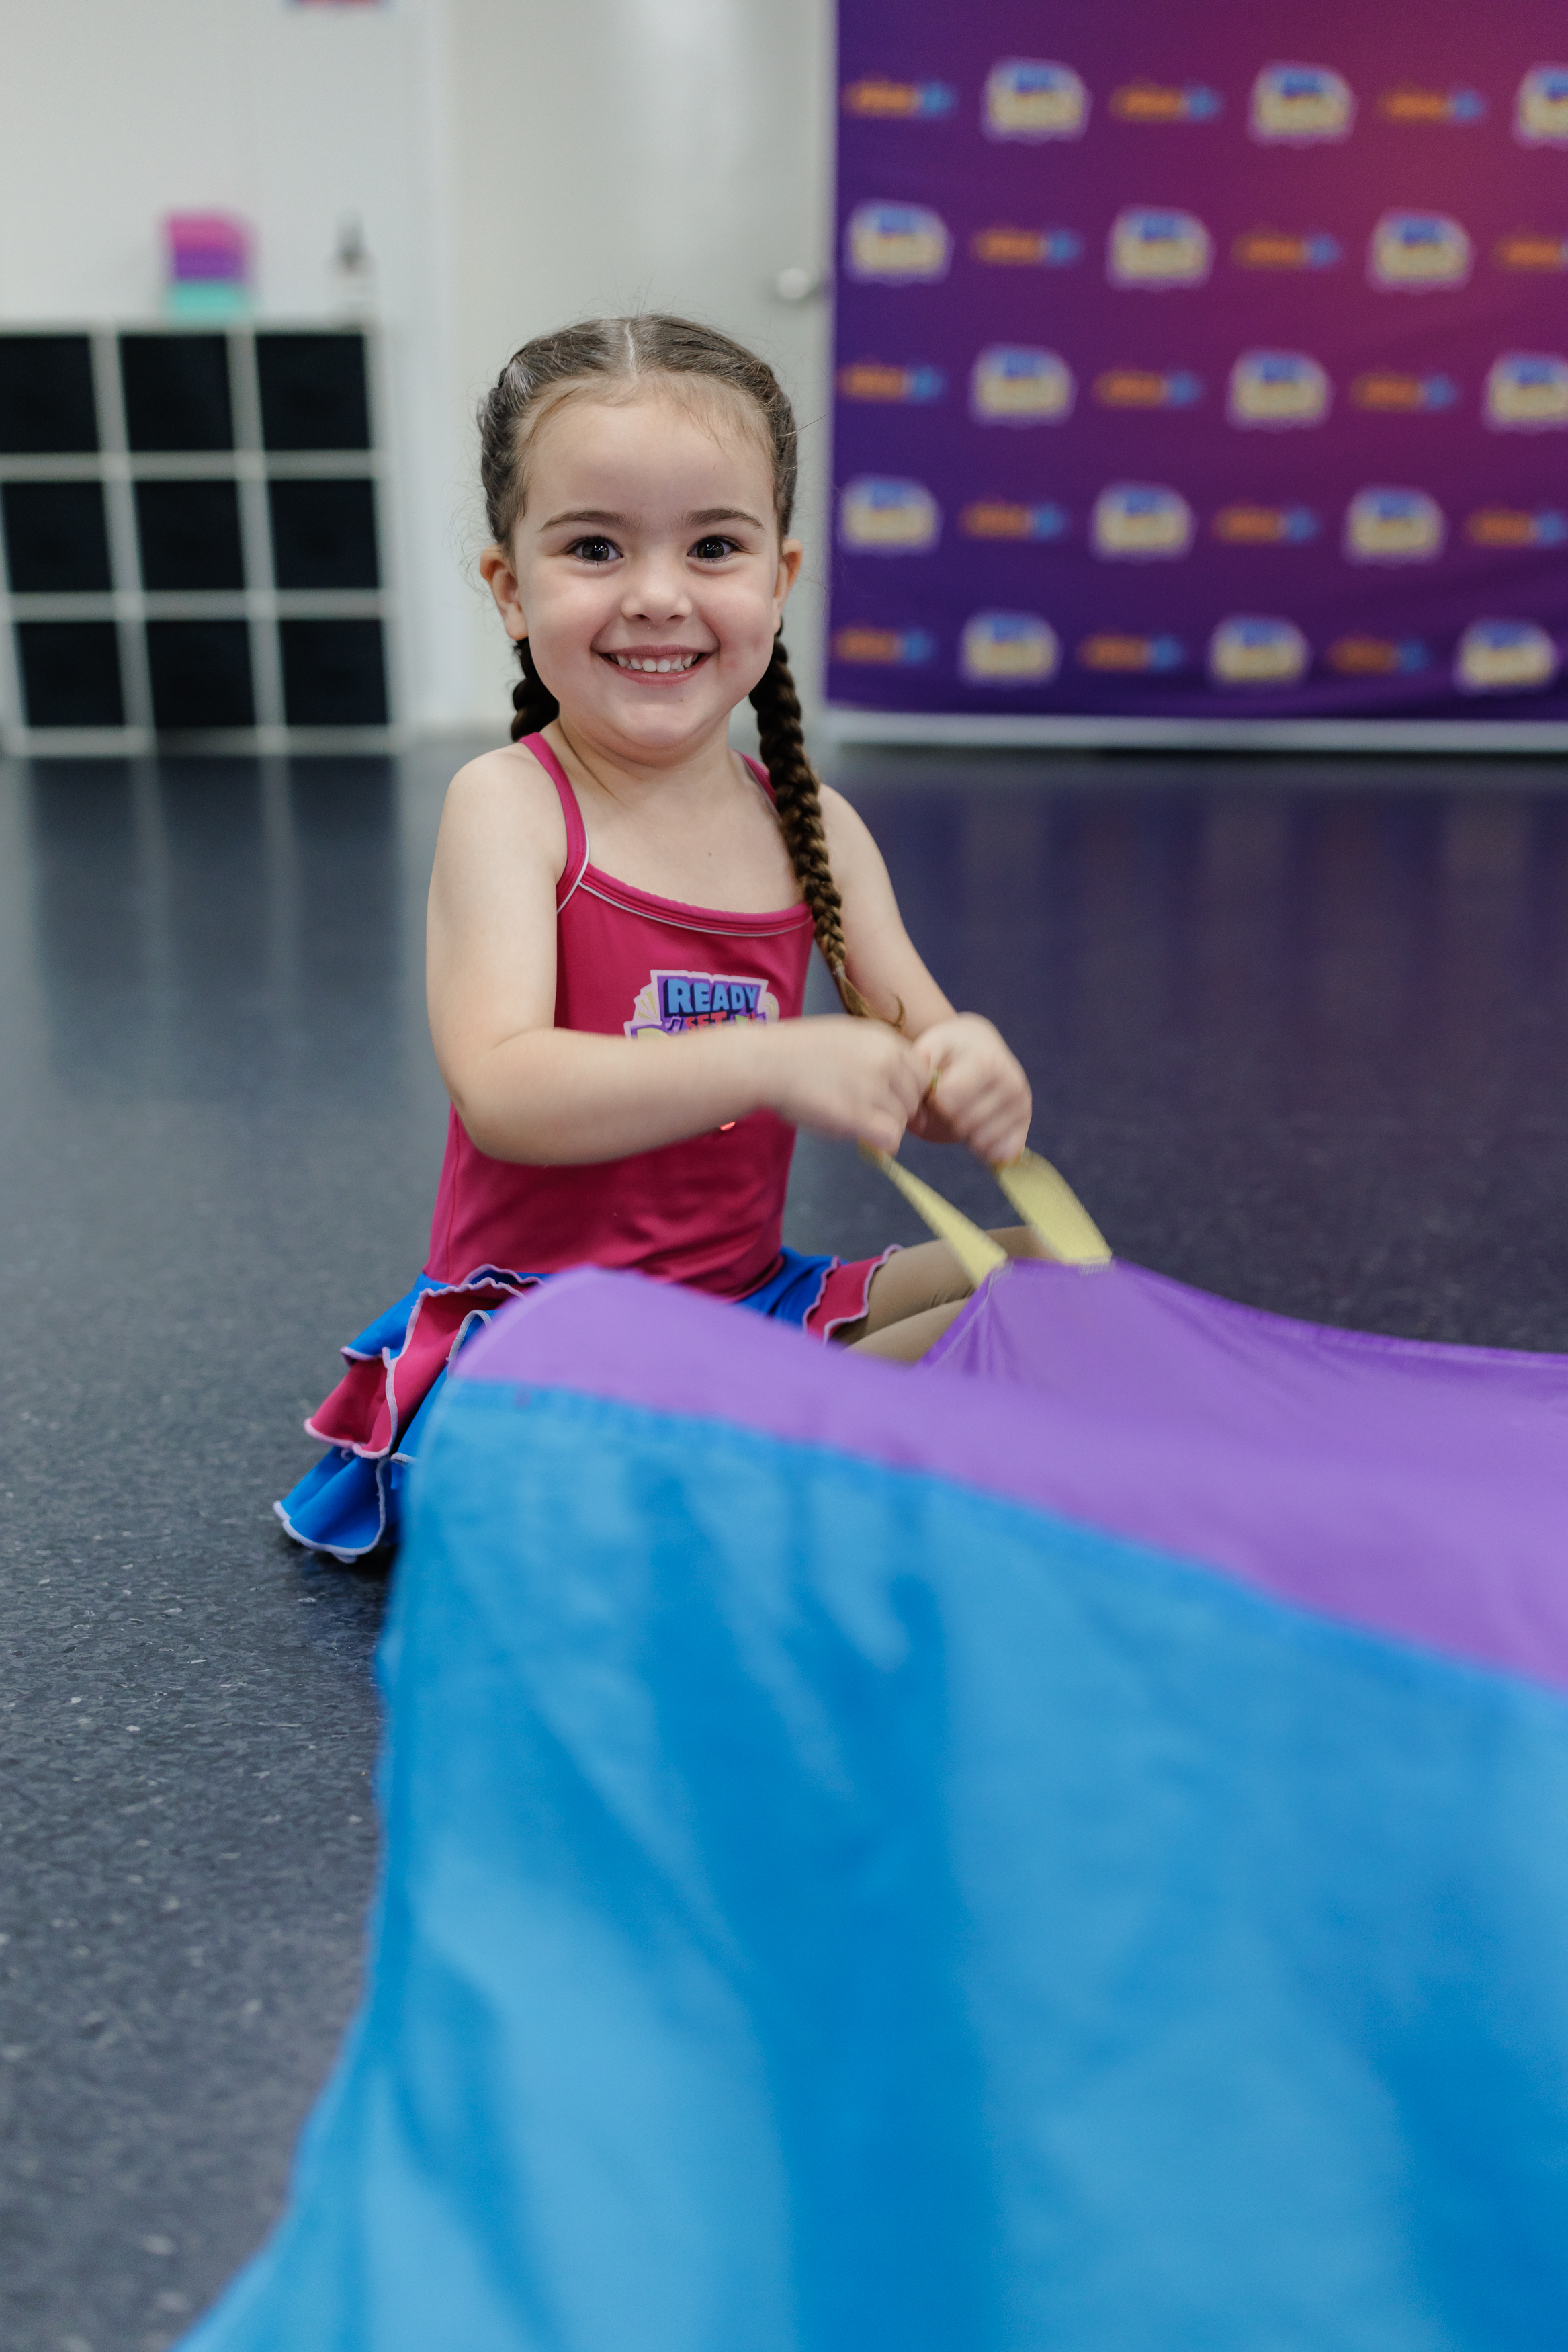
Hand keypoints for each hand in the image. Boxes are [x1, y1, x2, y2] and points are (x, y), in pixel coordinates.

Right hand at [762, 1016, 928, 1153]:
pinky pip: (891, 1137)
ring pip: (903, 1120)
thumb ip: (875, 1056)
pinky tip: (864, 1138)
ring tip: (856, 1121)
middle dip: (898, 1111)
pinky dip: (882, 1143)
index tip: (890, 1099)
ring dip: (884, 1126)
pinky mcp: (857, 1114)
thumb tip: (892, 1084)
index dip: (908, 1090)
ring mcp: (873, 1087)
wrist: (766, 1062)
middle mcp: (886, 1060)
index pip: (922, 1072)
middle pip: (915, 1099)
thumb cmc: (795, 1051)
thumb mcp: (845, 1037)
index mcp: (884, 1039)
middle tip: (869, 1114)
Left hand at [908, 1014, 1030, 1163]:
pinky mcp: (1024, 1125)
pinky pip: (1000, 1153)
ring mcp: (1021, 1106)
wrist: (979, 1045)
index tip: (936, 1088)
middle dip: (948, 1117)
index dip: (935, 1100)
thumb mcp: (931, 1046)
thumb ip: (919, 1075)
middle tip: (950, 1102)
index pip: (949, 1101)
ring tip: (963, 1110)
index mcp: (988, 1063)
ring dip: (964, 1133)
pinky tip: (975, 1131)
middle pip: (963, 1123)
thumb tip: (918, 1118)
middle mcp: (1011, 1084)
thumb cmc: (950, 1050)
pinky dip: (983, 1149)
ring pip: (981, 1141)